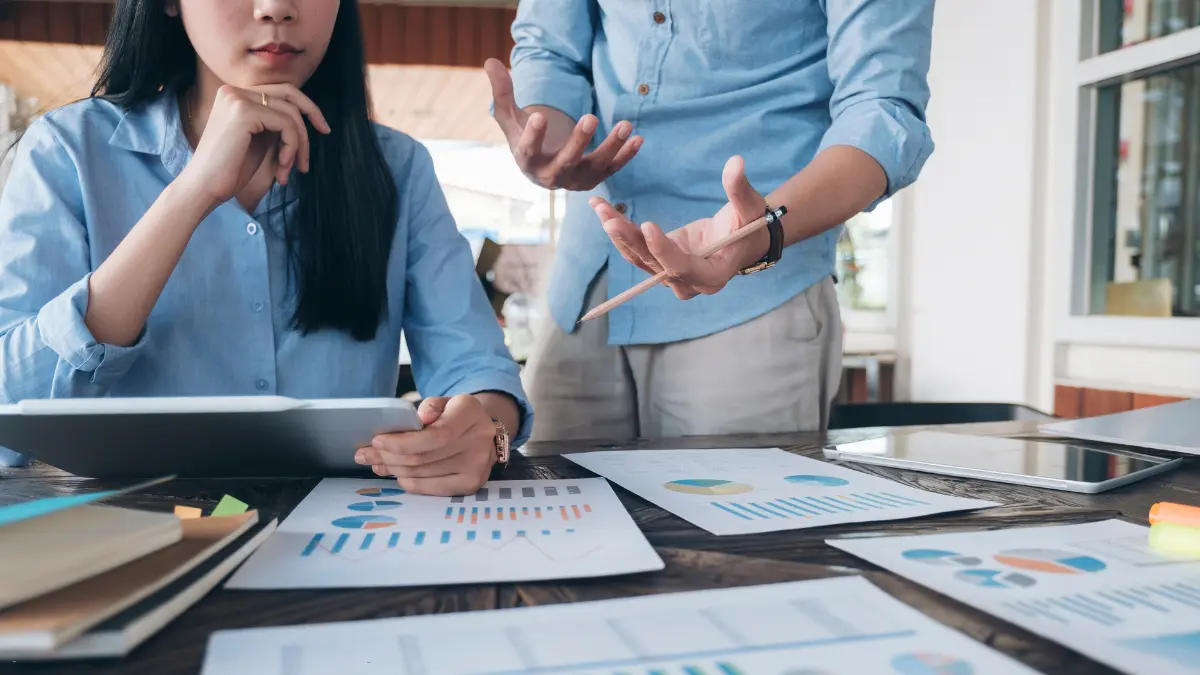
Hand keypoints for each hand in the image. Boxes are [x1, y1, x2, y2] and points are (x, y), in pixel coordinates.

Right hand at [177, 83, 330, 207]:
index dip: (306, 106)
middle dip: (311, 114)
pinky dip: (292, 147)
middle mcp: (233, 91)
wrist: (205, 188)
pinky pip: (286, 125)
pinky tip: (282, 167)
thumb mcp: (260, 140)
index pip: (280, 91)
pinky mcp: (243, 112)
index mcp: (235, 96)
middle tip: (326, 132)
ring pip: (290, 114)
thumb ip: (276, 124)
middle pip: (289, 94)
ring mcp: (237, 99)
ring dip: (299, 144)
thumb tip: (307, 117)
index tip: (322, 127)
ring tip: (291, 169)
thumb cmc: (231, 170)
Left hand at [353, 395, 497, 495]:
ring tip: (375, 463)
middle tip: (364, 454)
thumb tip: (418, 419)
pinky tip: (397, 474)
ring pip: (424, 473)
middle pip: (424, 456)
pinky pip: (432, 487)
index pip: (435, 435)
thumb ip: (430, 406)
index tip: (376, 440)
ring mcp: (477, 466)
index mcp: (471, 412)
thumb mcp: (443, 402)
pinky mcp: (471, 484)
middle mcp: (479, 440)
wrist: (482, 432)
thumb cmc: (454, 415)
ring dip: (394, 469)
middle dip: (388, 456)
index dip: (403, 441)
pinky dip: (409, 482)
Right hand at [485, 58, 641, 189]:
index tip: (539, 115)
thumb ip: (501, 92)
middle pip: (565, 162)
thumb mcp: (510, 116)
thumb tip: (490, 60)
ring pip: (594, 167)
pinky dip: (626, 156)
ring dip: (611, 148)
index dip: (534, 135)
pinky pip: (611, 169)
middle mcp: (551, 175)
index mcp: (527, 161)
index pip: (528, 150)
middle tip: (590, 117)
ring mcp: (574, 180)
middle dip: (579, 142)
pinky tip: (638, 139)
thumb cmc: (523, 136)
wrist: (540, 165)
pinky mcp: (593, 179)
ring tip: (626, 125)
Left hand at [594, 156, 769, 298]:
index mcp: (712, 275)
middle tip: (609, 219)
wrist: (740, 240)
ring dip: (618, 235)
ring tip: (600, 209)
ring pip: (639, 258)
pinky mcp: (658, 264)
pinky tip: (602, 210)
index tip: (648, 225)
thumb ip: (739, 188)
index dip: (663, 250)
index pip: (682, 268)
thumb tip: (736, 162)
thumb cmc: (748, 224)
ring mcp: (670, 276)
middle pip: (653, 265)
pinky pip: (635, 250)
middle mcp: (687, 282)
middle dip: (630, 241)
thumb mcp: (749, 206)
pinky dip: (619, 232)